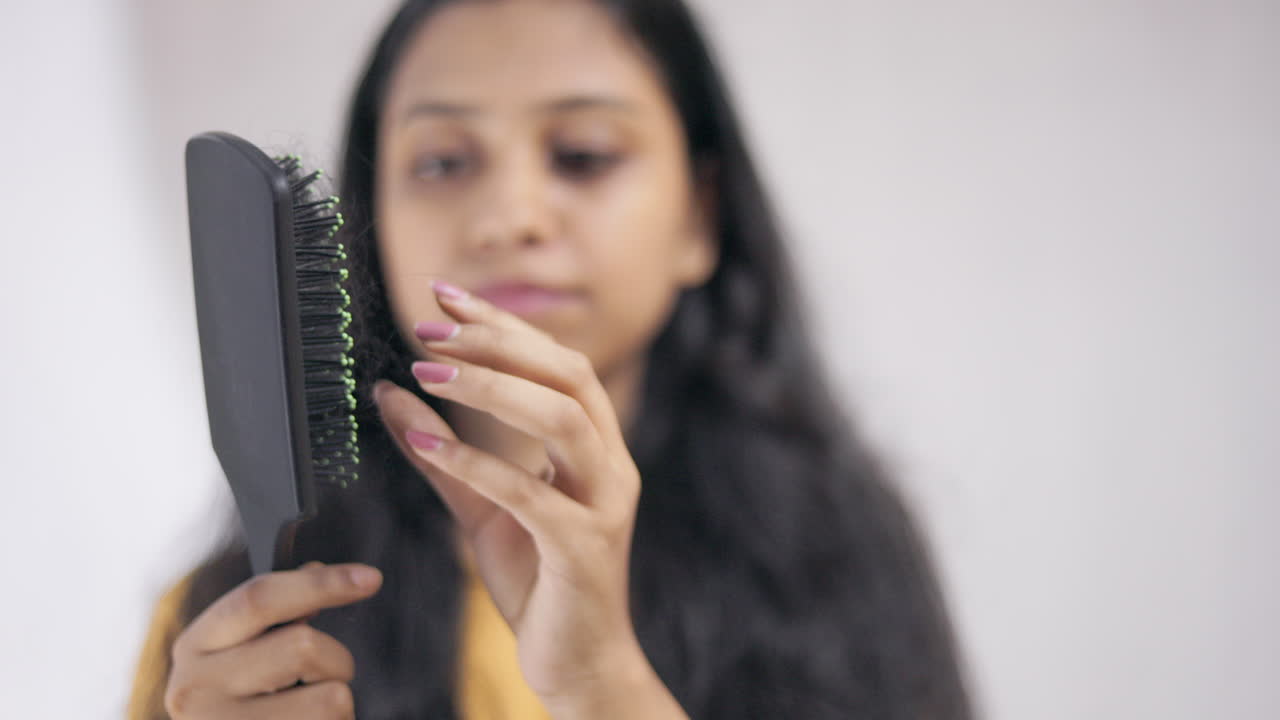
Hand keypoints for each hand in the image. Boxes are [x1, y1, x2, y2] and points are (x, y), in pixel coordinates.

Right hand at [164, 562, 381, 718]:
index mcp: (195, 646)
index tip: (371, 578)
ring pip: (330, 698)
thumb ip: (274, 616)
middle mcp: (196, 688)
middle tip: (326, 685)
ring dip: (339, 707)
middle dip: (336, 662)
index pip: (259, 598)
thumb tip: (314, 569)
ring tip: (315, 718)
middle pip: (303, 645)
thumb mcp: (240, 658)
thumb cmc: (239, 711)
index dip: (321, 583)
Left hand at [372, 280, 647, 703]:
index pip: (557, 362)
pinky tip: (429, 448)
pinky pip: (533, 495)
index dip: (502, 324)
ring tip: (428, 374)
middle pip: (568, 374)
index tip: (445, 298)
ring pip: (562, 419)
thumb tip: (390, 395)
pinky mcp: (583, 549)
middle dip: (499, 341)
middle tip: (430, 330)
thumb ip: (440, 453)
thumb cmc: (539, 579)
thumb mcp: (480, 506)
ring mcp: (604, 505)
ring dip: (492, 389)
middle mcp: (609, 465)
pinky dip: (479, 464)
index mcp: (594, 446)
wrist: (578, 662)